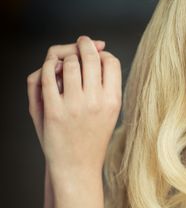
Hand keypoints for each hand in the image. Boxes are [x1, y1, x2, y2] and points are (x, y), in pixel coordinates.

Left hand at [27, 36, 121, 184]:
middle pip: (91, 56)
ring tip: (65, 63)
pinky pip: (49, 76)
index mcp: (114, 101)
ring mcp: (74, 106)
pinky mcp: (53, 110)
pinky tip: (52, 70)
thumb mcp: (109, 112)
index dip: (102, 53)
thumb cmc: (92, 136)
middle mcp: (97, 101)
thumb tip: (97, 51)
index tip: (95, 55)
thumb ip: (105, 83)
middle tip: (81, 42)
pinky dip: (49, 67)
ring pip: (70, 62)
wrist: (77, 166)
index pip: (111, 62)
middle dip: (84, 44)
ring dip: (66, 56)